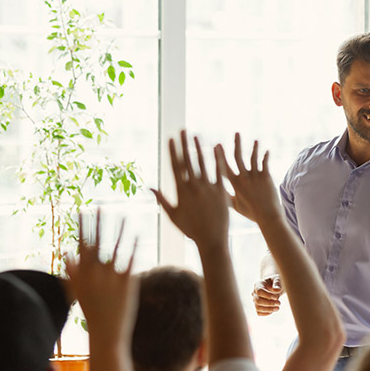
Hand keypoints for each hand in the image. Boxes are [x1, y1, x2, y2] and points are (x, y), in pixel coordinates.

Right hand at [65, 210, 138, 341]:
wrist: (106, 333)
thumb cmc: (91, 312)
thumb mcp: (77, 291)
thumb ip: (71, 272)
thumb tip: (66, 253)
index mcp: (83, 273)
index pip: (81, 244)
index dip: (82, 227)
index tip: (82, 211)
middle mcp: (95, 273)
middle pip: (97, 242)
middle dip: (98, 223)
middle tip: (100, 206)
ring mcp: (111, 277)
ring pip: (116, 248)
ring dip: (120, 230)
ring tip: (124, 216)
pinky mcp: (127, 282)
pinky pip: (131, 259)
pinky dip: (134, 246)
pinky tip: (138, 234)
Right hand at [151, 130, 229, 248]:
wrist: (212, 240)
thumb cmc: (191, 230)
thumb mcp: (173, 216)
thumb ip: (162, 200)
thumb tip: (149, 188)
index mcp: (181, 192)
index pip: (175, 167)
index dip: (172, 151)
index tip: (170, 139)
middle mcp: (193, 187)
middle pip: (187, 161)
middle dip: (183, 144)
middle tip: (182, 130)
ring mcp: (207, 188)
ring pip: (202, 163)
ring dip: (198, 148)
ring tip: (195, 135)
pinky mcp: (220, 191)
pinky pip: (218, 172)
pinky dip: (217, 159)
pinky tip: (216, 147)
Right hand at [217, 133, 282, 225]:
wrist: (267, 216)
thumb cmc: (251, 213)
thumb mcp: (235, 206)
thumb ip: (227, 197)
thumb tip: (219, 195)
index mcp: (234, 184)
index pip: (224, 166)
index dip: (220, 155)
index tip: (217, 145)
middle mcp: (243, 177)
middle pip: (238, 156)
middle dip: (237, 144)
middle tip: (236, 133)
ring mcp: (255, 176)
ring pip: (253, 157)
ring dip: (254, 148)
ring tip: (255, 141)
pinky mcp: (266, 176)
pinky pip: (265, 163)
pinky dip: (266, 156)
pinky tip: (267, 151)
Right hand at [252, 276, 283, 315]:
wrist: (275, 286)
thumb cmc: (276, 282)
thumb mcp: (278, 279)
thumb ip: (278, 283)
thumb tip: (277, 290)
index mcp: (258, 284)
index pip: (259, 291)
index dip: (267, 295)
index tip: (276, 297)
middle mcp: (254, 292)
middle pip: (258, 300)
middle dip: (269, 303)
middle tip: (279, 303)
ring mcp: (255, 300)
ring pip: (258, 308)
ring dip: (268, 309)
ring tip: (278, 308)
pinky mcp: (258, 306)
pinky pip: (259, 312)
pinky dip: (266, 313)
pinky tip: (273, 310)